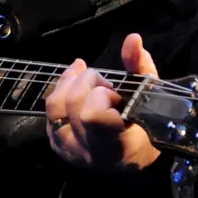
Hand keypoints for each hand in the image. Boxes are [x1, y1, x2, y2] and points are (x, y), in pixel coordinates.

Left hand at [45, 33, 161, 172]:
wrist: (133, 159)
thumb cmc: (146, 128)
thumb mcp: (149, 96)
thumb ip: (140, 66)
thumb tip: (132, 38)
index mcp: (115, 145)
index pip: (92, 115)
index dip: (102, 96)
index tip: (116, 95)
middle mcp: (88, 151)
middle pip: (72, 103)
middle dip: (89, 82)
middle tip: (105, 85)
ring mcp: (69, 150)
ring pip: (54, 105)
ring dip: (70, 83)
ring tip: (88, 81)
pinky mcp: (57, 145)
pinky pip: (49, 111)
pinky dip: (61, 92)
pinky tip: (76, 88)